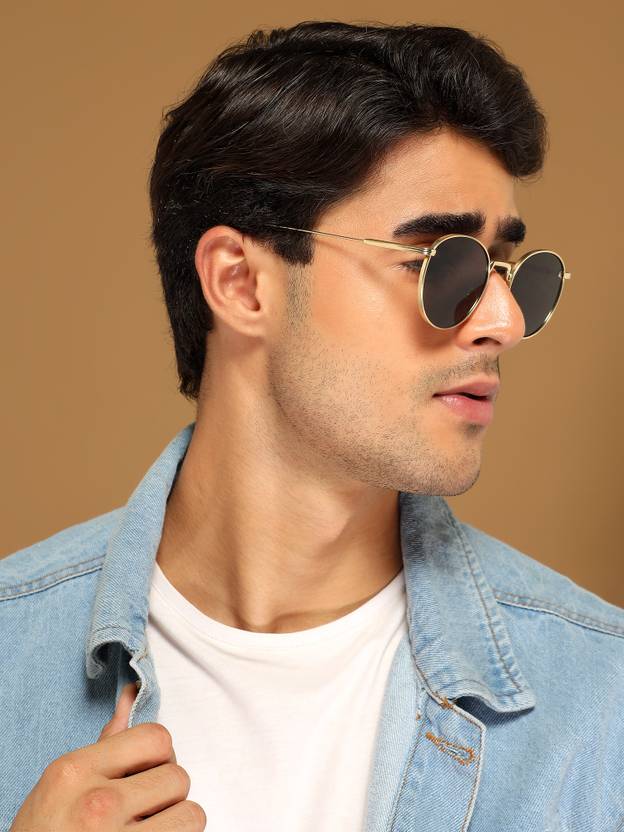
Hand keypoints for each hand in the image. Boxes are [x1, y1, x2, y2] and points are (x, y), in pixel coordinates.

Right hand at [10, 681, 205, 829]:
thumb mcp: (63, 783)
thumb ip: (106, 742)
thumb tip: (132, 695)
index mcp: (77, 773)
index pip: (156, 737)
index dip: (159, 755)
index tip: (147, 770)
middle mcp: (98, 804)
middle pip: (177, 776)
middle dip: (166, 792)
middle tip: (144, 807)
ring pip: (190, 814)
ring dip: (175, 821)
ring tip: (150, 827)